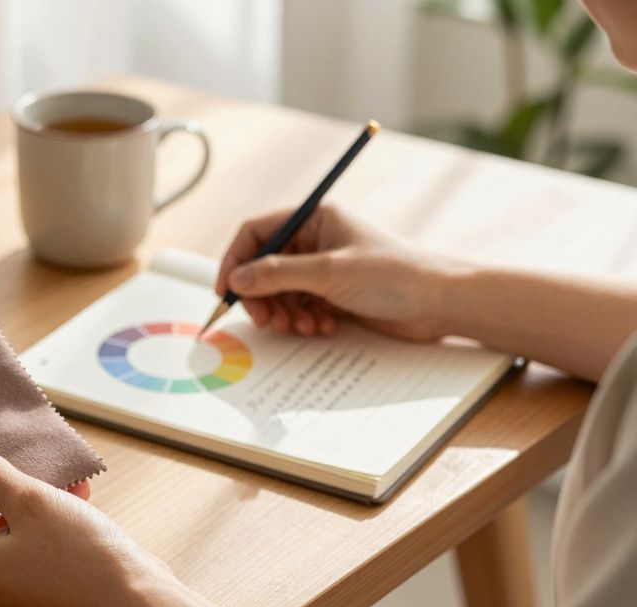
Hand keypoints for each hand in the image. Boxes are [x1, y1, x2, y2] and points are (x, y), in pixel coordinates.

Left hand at [0, 443, 175, 606]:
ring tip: (53, 471)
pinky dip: (42, 517)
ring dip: (23, 495)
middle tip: (3, 448)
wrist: (136, 604)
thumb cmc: (79, 556)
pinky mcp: (30, 586)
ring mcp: (2, 586)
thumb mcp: (30, 501)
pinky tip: (74, 492)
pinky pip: (23, 541)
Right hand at [215, 205, 456, 340]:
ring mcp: (324, 269)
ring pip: (279, 291)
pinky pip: (299, 307)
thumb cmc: (396, 275)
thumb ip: (277, 274)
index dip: (236, 260)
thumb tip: (237, 279)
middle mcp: (316, 241)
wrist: (440, 304)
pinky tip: (322, 326)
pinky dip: (302, 319)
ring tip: (301, 325)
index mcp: (315, 219)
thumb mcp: (330, 272)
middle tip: (265, 319)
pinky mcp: (333, 294)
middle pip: (263, 266)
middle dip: (261, 295)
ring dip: (283, 312)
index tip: (226, 290)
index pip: (257, 232)